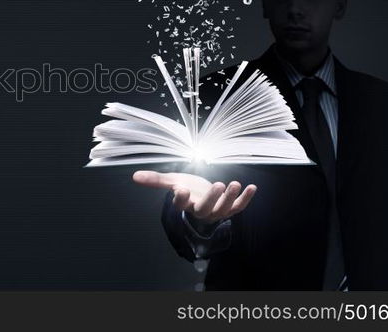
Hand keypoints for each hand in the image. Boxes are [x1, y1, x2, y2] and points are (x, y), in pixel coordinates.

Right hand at [132, 171, 256, 223]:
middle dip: (212, 198)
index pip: (181, 205)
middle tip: (219, 185)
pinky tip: (252, 187)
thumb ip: (155, 179)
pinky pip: (238, 207)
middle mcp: (200, 211)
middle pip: (205, 209)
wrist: (201, 194)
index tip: (181, 189)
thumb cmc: (187, 187)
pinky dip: (245, 199)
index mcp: (185, 204)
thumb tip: (135, 176)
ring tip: (234, 184)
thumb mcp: (171, 180)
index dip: (181, 199)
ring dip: (231, 198)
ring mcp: (216, 211)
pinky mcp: (229, 208)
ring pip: (223, 209)